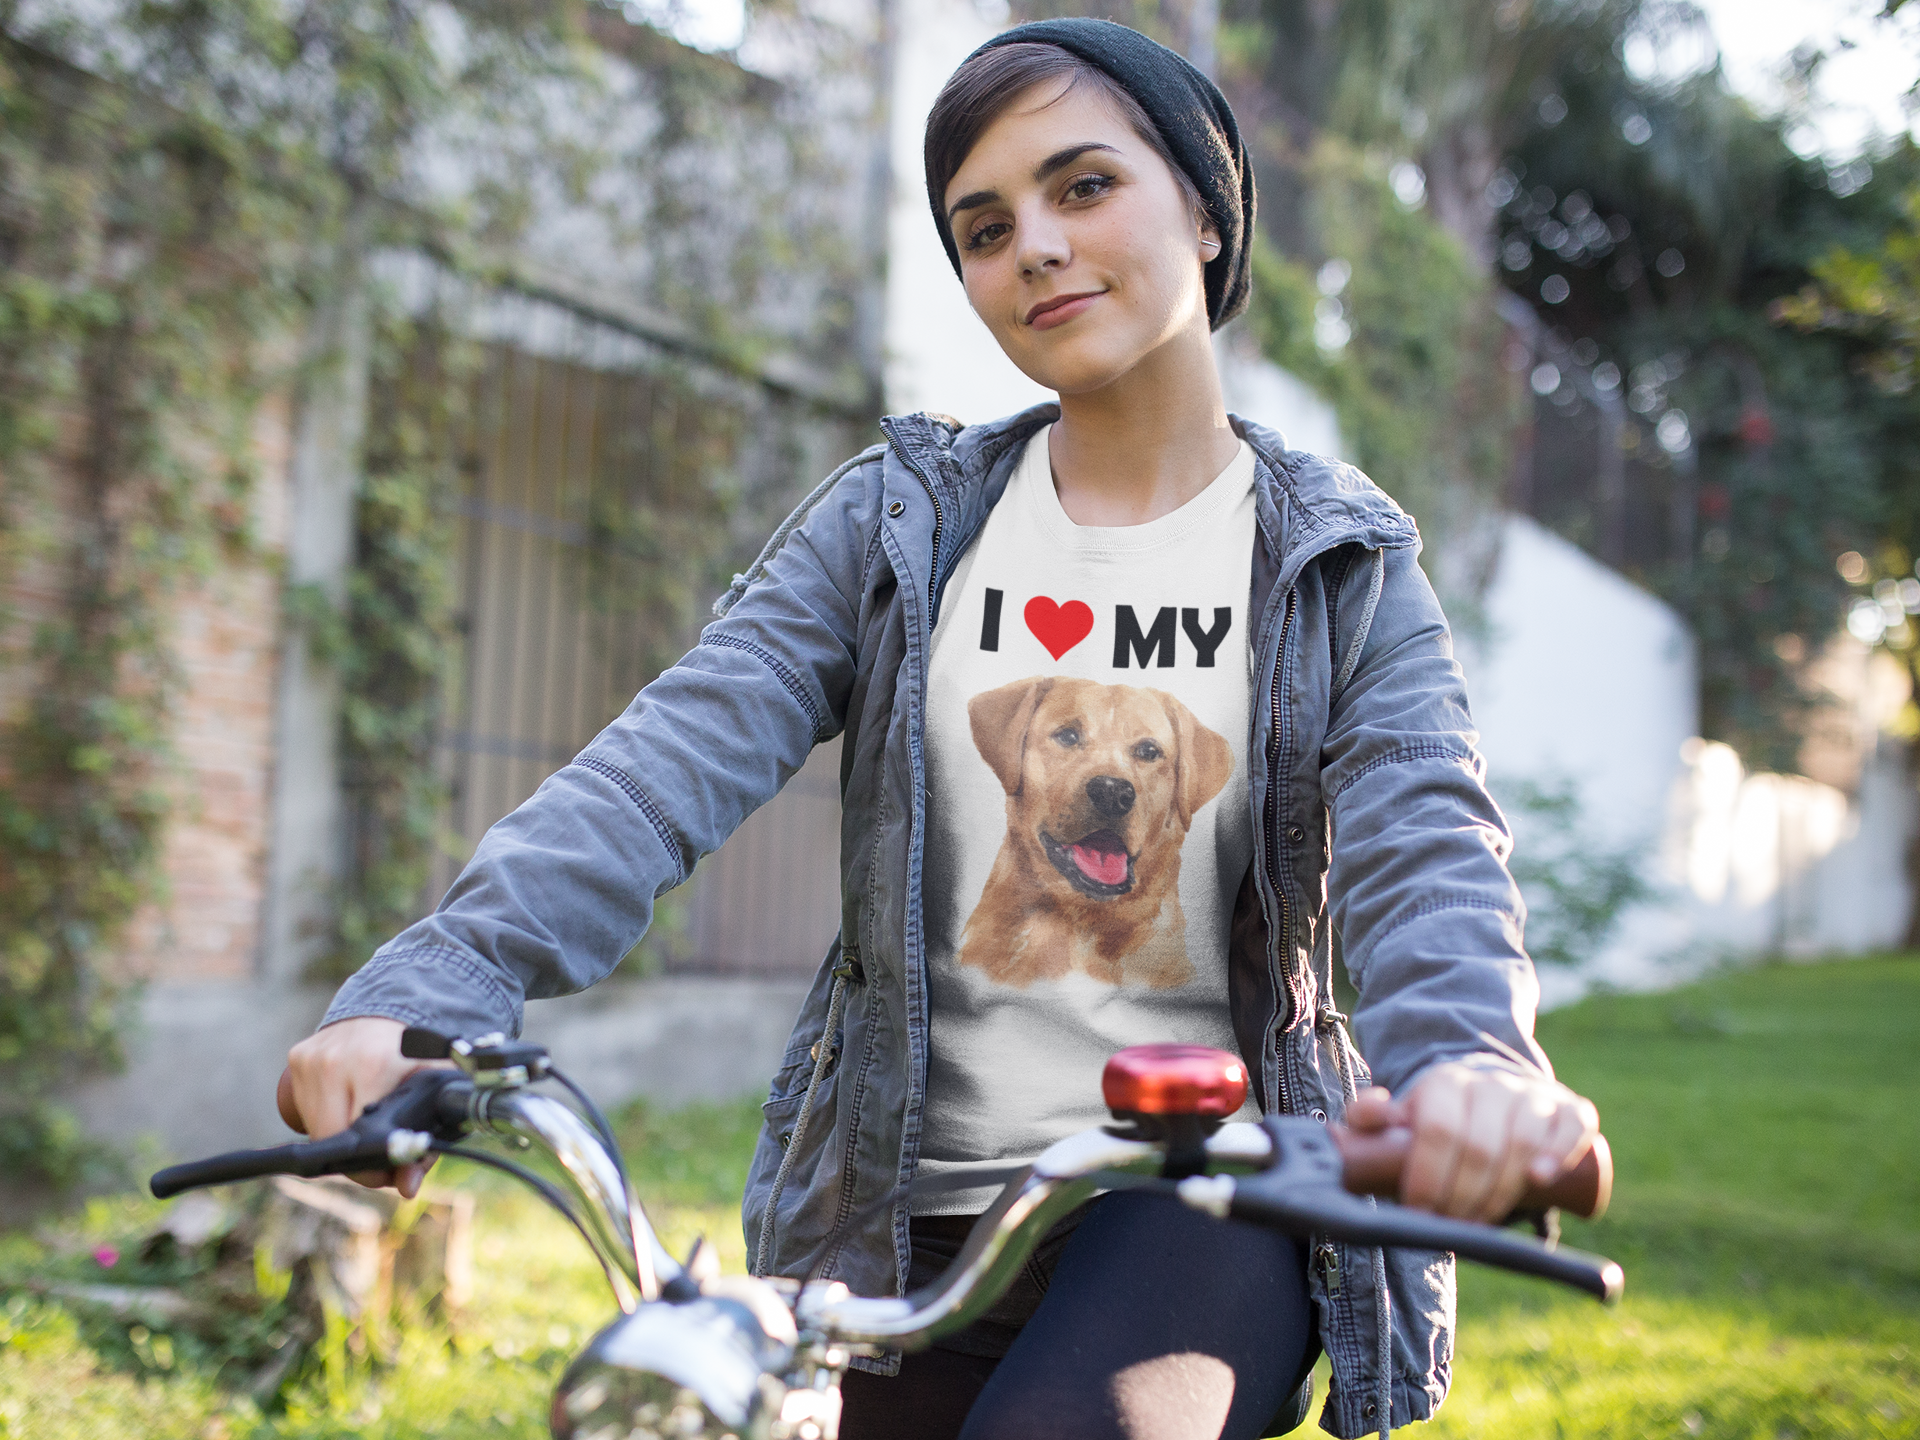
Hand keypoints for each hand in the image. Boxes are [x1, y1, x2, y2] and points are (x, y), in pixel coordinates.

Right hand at [283, 1016, 439, 1197]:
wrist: (391, 1009)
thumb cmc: (416, 1055)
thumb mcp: (434, 1092)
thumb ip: (426, 1142)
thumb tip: (406, 1187)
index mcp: (375, 1064)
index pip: (357, 1137)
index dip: (370, 1164)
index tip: (386, 1170)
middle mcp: (337, 1059)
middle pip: (331, 1137)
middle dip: (353, 1155)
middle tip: (375, 1151)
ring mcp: (313, 1057)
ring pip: (314, 1127)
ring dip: (336, 1135)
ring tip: (363, 1121)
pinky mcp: (297, 1057)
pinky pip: (304, 1107)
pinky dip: (322, 1116)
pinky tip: (344, 1105)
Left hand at [1345, 1063, 1598, 1221]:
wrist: (1492, 1096)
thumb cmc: (1443, 1119)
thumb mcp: (1403, 1117)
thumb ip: (1372, 1117)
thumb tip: (1368, 1117)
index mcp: (1446, 1082)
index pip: (1438, 1128)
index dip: (1428, 1174)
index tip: (1420, 1210)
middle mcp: (1492, 1083)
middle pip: (1479, 1144)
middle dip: (1462, 1194)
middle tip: (1451, 1224)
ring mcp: (1535, 1095)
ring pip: (1522, 1141)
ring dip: (1501, 1190)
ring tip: (1482, 1220)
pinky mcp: (1571, 1110)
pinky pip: (1572, 1126)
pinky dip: (1557, 1152)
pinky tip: (1539, 1179)